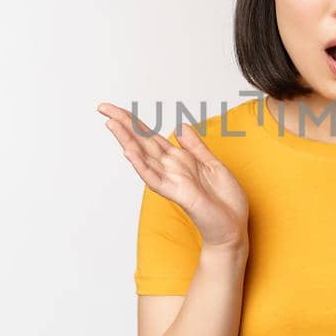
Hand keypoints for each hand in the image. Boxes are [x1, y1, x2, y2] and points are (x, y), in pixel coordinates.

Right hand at [98, 102, 248, 247]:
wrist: (233, 228)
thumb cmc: (224, 201)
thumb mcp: (213, 165)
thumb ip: (195, 146)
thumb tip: (180, 126)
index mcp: (179, 159)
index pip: (150, 136)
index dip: (133, 121)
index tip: (114, 109)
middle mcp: (171, 168)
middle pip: (142, 142)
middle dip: (123, 124)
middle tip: (103, 108)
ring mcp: (172, 180)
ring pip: (144, 157)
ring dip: (127, 140)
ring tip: (111, 124)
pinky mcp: (178, 193)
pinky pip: (155, 179)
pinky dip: (141, 165)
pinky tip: (129, 152)